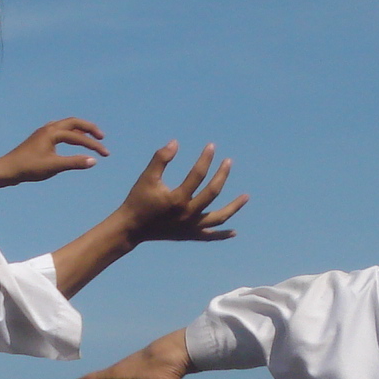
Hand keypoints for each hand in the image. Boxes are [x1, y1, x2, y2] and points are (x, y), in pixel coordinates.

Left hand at [0, 118, 106, 190]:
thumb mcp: (54, 166)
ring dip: (80, 130)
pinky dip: (71, 134)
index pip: (78, 136)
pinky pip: (60, 130)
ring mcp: (43, 132)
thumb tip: (93, 161)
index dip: (93, 145)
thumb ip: (74, 162)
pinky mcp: (40, 138)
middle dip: (90, 129)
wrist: (8, 169)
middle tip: (101, 137)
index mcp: (52, 132)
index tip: (105, 154)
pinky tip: (72, 141)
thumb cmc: (29, 168)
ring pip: (66, 125)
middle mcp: (48, 128)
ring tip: (91, 138)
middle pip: (74, 122)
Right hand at [119, 142, 246, 243]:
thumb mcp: (147, 177)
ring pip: (218, 217)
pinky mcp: (189, 235)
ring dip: (233, 207)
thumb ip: (161, 158)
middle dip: (222, 175)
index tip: (212, 146)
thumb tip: (175, 142)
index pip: (198, 175)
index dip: (206, 159)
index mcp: (177, 199)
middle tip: (228, 161)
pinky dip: (222, 235)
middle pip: (213, 192)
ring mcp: (190, 227)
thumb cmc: (138, 200)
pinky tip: (234, 232)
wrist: (131, 228)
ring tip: (246, 197)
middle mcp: (187, 214)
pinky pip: (209, 236)